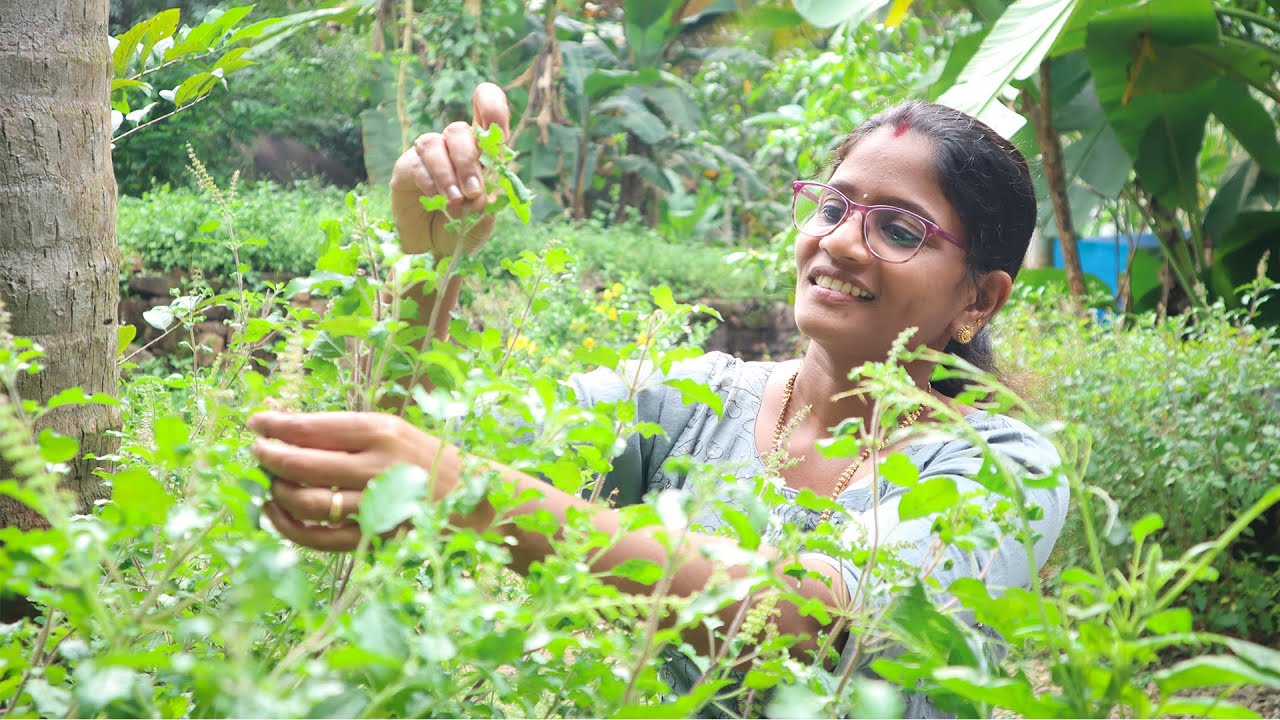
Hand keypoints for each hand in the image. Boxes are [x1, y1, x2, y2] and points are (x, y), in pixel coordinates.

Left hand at [248, 411, 455, 551]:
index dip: (276, 426)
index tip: (255, 423)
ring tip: (271, 481)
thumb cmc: (419, 456)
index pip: (313, 428)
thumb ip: (341, 430)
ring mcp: (375, 505)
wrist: (469, 496)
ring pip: (306, 502)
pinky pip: (318, 538)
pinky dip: (288, 526)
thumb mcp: (390, 429)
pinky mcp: (373, 537)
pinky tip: (277, 512)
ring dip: (277, 491)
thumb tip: (282, 423)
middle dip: (268, 457)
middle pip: (302, 465)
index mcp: (381, 431)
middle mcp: (377, 467)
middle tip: (257, 452)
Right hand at [389, 82, 511, 256]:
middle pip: (459, 131)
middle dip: (468, 162)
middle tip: (473, 193)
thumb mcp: (483, 218)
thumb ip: (485, 203)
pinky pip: (417, 164)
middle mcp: (455, 146)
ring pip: (435, 143)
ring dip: (448, 173)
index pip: (488, 113)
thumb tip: (476, 194)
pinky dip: (431, 183)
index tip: (494, 118)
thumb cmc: (465, 228)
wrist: (438, 249)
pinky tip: (438, 200)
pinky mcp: (406, 167)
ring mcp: (429, 154)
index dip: (491, 106)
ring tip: (456, 200)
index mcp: (482, 150)